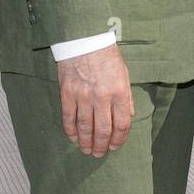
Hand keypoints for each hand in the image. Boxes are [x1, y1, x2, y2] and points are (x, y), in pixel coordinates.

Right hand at [56, 43, 133, 157]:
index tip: (115, 146)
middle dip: (102, 146)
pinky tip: (73, 138)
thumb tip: (125, 120)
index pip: (122, 123)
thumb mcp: (124, 75)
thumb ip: (125, 98)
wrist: (85, 39)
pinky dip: (70, 131)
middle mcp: (101, 96)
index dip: (119, 139)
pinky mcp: (67, 93)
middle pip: (103, 130)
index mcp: (119, 91)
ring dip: (86, 142)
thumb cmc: (107, 56)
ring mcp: (83, 95)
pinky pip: (68, 118)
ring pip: (85, 127)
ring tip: (87, 150)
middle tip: (100, 153)